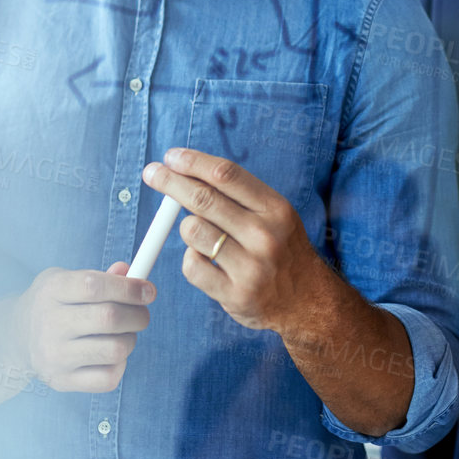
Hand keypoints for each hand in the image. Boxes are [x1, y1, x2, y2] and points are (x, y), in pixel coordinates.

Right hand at [19, 262, 153, 391]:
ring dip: (130, 340)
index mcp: (52, 290)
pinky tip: (111, 355)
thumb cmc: (55, 302)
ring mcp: (54, 357)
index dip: (129, 288)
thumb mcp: (68, 279)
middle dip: (138, 315)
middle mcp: (49, 324)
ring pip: (115, 350)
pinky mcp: (61, 382)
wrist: (18, 336)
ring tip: (123, 334)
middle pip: (109, 318)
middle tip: (141, 314)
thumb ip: (101, 276)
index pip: (94, 286)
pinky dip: (120, 365)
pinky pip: (108, 378)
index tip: (149, 291)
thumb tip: (128, 272)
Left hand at [142, 147, 325, 332]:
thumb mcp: (274, 215)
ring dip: (187, 228)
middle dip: (170, 182)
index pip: (227, 175)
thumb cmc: (282, 249)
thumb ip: (237, 196)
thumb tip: (186, 171)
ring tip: (200, 234)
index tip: (171, 156)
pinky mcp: (234, 294)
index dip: (194, 162)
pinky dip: (191, 259)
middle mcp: (265, 235)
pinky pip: (192, 266)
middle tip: (151, 173)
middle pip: (203, 199)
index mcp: (275, 209)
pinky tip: (206, 261)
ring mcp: (250, 267)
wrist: (307, 301)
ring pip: (192, 231)